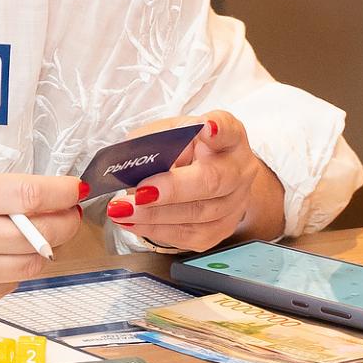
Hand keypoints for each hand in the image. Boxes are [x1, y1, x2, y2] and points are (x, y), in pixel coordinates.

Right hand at [0, 171, 85, 313]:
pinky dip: (13, 270)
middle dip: (64, 222)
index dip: (62, 193)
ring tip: (32, 235)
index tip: (74, 189)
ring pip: (31, 264)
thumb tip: (49, 201)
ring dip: (42, 248)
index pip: (28, 196)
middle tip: (67, 214)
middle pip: (39, 234)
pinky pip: (10, 285)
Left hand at [107, 110, 283, 251]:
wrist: (207, 176)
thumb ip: (154, 139)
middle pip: (214, 180)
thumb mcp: (170, 133)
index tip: (205, 127)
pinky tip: (132, 223)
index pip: (229, 129)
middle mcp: (239, 169)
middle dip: (174, 188)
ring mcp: (236, 202)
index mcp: (230, 137)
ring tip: (123, 210)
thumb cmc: (187, 150)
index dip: (218, 129)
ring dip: (155, 214)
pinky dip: (157, 230)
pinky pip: (191, 235)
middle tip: (140, 192)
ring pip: (199, 214)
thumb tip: (130, 159)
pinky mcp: (223, 228)